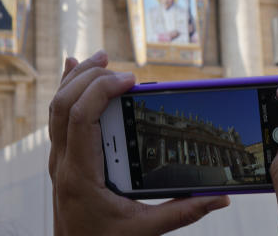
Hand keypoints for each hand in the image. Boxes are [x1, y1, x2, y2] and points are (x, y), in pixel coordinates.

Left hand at [48, 50, 228, 235]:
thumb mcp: (144, 231)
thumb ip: (182, 212)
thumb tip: (221, 198)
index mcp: (81, 174)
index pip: (81, 119)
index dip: (101, 91)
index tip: (131, 81)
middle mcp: (63, 163)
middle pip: (64, 105)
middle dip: (90, 78)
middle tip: (122, 69)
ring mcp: (59, 160)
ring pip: (57, 108)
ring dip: (77, 79)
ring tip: (101, 58)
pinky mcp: (62, 159)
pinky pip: (58, 117)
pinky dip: (66, 88)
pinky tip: (73, 66)